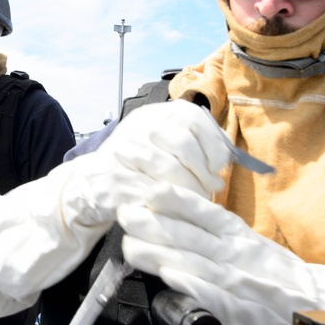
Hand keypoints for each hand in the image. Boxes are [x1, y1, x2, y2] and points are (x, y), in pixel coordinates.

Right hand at [62, 100, 231, 230]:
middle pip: (184, 145)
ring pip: (170, 171)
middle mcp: (137, 128)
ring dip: (191, 191)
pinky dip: (172, 204)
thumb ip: (195, 142)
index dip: (213, 143)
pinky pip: (153, 193)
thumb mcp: (163, 143)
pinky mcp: (116, 180)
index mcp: (154, 115)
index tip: (219, 166)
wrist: (94, 183)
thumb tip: (229, 155)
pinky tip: (178, 210)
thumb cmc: (140, 166)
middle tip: (212, 188)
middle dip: (204, 172)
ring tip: (198, 201)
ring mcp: (124, 153)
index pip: (192, 118)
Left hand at [118, 185, 324, 324]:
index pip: (208, 214)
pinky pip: (219, 298)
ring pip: (200, 264)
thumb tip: (185, 219)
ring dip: (165, 254)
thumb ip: (222, 237)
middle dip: (157, 225)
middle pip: (194, 238)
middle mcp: (242, 257)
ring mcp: (245, 284)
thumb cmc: (286, 279)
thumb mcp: (255, 249)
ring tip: (133, 246)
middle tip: (126, 214)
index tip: (151, 189)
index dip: (178, 201)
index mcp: (242, 240)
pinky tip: (174, 278)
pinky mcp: (248, 313)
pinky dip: (197, 287)